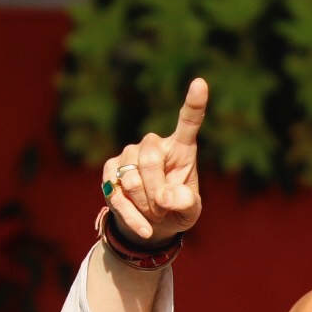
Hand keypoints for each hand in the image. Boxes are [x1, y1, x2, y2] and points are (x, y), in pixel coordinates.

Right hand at [104, 77, 207, 243]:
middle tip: (164, 210)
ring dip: (146, 206)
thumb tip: (164, 196)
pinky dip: (132, 216)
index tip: (200, 83)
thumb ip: (186, 202)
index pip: (188, 122)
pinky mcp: (111, 170)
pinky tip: (144, 228)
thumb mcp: (191, 212)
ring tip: (154, 214)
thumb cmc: (176, 211)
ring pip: (132, 180)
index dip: (194, 104)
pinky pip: (117, 193)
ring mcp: (129, 154)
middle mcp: (153, 144)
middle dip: (157, 193)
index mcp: (181, 148)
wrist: (151, 226)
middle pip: (150, 160)